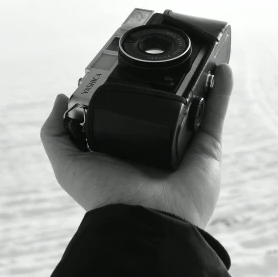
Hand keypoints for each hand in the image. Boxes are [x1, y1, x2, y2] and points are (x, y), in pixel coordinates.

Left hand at [40, 64, 233, 228]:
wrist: (146, 221)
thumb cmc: (105, 197)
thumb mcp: (68, 165)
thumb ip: (55, 133)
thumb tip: (61, 98)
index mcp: (126, 149)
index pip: (127, 113)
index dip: (125, 90)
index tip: (122, 64)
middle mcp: (156, 147)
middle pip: (163, 106)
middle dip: (165, 82)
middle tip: (162, 56)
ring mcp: (184, 146)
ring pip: (193, 106)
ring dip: (198, 81)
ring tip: (197, 55)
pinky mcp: (208, 149)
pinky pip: (216, 113)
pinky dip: (222, 90)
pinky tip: (221, 68)